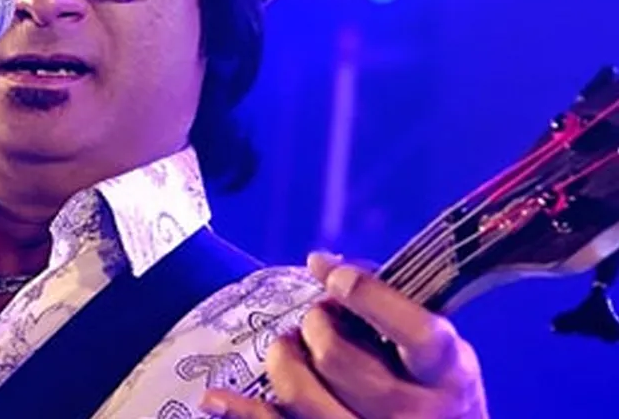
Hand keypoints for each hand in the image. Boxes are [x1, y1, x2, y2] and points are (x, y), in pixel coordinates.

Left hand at [199, 252, 487, 418]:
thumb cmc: (432, 392)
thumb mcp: (433, 353)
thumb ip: (389, 309)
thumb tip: (320, 262)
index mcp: (450, 374)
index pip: (416, 332)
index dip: (369, 297)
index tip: (334, 278)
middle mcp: (418, 415)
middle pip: (339, 359)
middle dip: (315, 326)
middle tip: (315, 321)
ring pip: (304, 397)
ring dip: (282, 361)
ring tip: (288, 350)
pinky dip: (243, 413)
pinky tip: (215, 399)